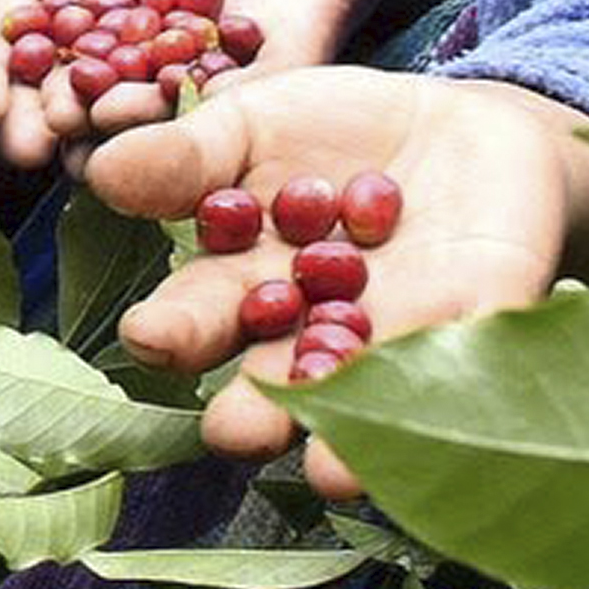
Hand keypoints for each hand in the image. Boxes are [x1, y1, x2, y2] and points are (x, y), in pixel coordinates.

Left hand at [16, 0, 439, 163]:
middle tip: (71, 123)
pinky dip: (62, 36)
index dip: (210, 105)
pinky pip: (102, 24)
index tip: (164, 109)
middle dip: (126, 112)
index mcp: (294, 51)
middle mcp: (231, 60)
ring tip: (30, 102)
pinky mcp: (149, 6)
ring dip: (82, 90)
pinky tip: (15, 42)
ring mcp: (184, 37)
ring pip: (129, 72)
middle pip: (176, 98)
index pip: (253, 92)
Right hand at [86, 70, 588, 498]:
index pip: (202, 317)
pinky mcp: (483, 320)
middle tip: (236, 429)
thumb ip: (187, 154)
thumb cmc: (335, 132)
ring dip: (350, 432)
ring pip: (367, 391)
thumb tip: (104, 169)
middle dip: (256, 408)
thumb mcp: (253, 124)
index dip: (175, 330)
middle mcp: (315, 336)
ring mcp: (399, 338)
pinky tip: (444, 398)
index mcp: (247, 289)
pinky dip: (453, 379)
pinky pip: (469, 354)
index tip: (150, 336)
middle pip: (277, 380)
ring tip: (330, 469)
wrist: (462, 120)